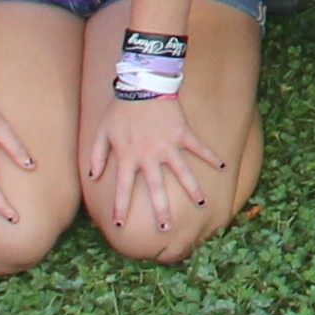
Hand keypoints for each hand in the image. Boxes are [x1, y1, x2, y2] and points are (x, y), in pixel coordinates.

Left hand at [87, 84, 226, 239]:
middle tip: (166, 229)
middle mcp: (149, 155)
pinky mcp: (182, 133)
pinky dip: (210, 155)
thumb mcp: (102, 132)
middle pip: (156, 187)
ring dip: (192, 188)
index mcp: (128, 157)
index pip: (123, 188)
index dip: (120, 207)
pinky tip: (222, 166)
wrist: (142, 85)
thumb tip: (92, 177)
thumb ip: (96, 156)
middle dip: (161, 209)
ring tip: (202, 203)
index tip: (119, 225)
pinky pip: (198, 147)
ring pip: (182, 171)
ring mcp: (168, 145)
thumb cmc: (120, 110)